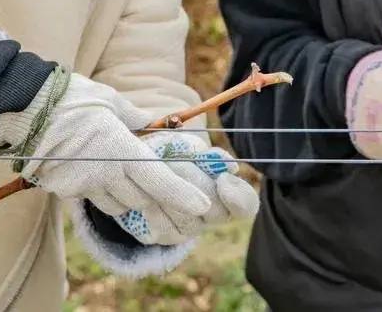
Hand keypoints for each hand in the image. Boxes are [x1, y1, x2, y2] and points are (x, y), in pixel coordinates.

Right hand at [0, 71, 210, 243]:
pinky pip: (93, 199)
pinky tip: (100, 176)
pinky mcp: (63, 190)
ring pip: (118, 205)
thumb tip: (155, 126)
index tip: (202, 206)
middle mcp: (103, 172)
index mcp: (119, 149)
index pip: (158, 180)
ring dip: (128, 196)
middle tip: (165, 189)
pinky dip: (104, 193)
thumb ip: (136, 119)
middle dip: (155, 196)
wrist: (24, 107)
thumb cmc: (71, 97)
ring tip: (125, 176)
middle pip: (141, 199)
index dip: (182, 196)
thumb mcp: (111, 101)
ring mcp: (81, 184)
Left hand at [105, 132, 258, 243]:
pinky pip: (163, 227)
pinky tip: (144, 190)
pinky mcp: (163, 235)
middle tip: (174, 161)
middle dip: (193, 182)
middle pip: (215, 211)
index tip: (224, 178)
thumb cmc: (168, 151)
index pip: (246, 206)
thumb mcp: (189, 146)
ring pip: (188, 219)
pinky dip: (152, 205)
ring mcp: (188, 229)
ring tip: (155, 169)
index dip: (239, 197)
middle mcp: (210, 215)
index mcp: (225, 192)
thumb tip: (230, 167)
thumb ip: (208, 156)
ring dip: (169, 191)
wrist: (135, 164)